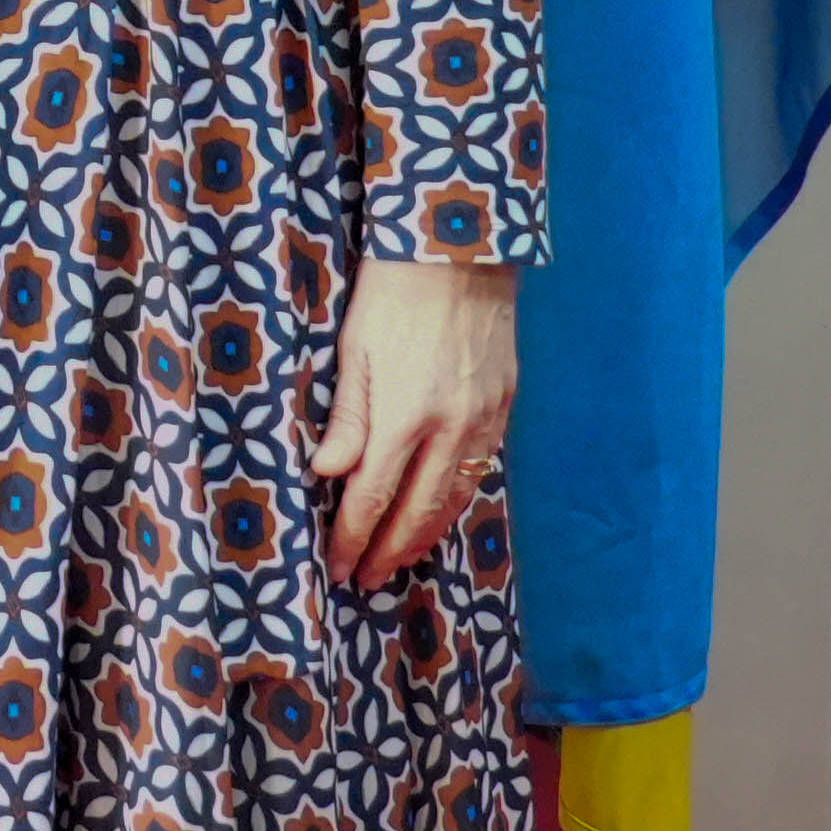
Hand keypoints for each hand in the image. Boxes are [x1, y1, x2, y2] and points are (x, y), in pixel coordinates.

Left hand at [310, 253, 517, 589]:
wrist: (460, 251)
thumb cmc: (392, 294)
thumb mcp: (354, 350)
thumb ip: (348, 418)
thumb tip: (328, 474)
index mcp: (406, 415)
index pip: (372, 496)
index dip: (353, 537)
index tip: (338, 565)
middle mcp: (451, 428)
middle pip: (418, 511)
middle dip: (390, 551)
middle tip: (366, 579)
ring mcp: (484, 420)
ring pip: (455, 498)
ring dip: (426, 535)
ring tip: (399, 559)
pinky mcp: (503, 407)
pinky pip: (480, 472)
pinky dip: (457, 502)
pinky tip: (440, 513)